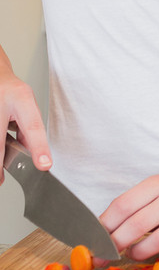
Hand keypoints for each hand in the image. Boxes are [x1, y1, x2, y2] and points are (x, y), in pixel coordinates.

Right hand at [0, 67, 50, 184]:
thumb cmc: (11, 90)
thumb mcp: (26, 104)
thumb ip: (29, 127)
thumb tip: (33, 152)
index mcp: (20, 97)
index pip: (32, 125)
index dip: (39, 147)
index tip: (44, 165)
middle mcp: (1, 101)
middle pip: (0, 141)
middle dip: (0, 163)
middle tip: (0, 179)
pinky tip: (1, 145)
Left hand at [100, 174, 158, 260]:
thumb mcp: (146, 198)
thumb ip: (123, 213)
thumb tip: (94, 238)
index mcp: (158, 183)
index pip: (124, 205)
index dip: (105, 226)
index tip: (94, 242)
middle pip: (138, 224)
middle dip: (116, 244)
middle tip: (105, 256)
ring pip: (158, 240)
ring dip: (138, 253)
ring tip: (133, 252)